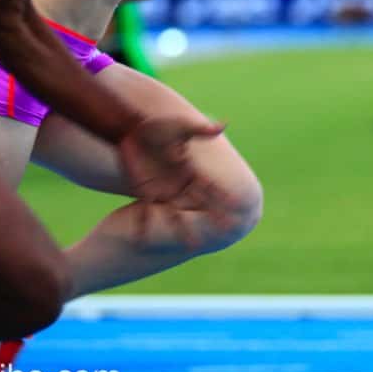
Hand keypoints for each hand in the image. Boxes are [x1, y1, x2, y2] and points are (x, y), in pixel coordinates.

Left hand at [117, 114, 233, 245]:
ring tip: (193, 247)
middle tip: (229, 233)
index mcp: (190, 169)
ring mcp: (164, 190)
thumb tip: (224, 123)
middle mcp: (180, 183)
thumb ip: (200, 129)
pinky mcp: (146, 191)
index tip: (240, 205)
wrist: (133, 130)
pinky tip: (144, 240)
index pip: (211, 186)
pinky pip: (146, 212)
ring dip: (183, 231)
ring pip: (175, 215)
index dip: (225, 196)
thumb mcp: (180, 126)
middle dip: (213, 219)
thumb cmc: (158, 126)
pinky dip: (145, 225)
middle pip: (200, 205)